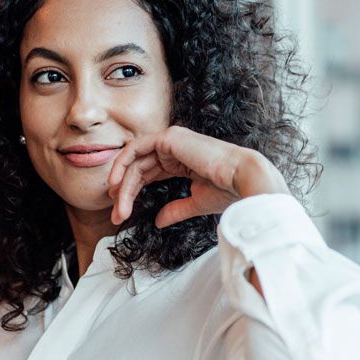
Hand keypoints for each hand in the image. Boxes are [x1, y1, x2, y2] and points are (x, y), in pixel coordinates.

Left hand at [106, 125, 288, 226]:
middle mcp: (175, 148)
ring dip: (122, 184)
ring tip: (116, 206)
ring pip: (136, 161)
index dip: (132, 191)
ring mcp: (171, 140)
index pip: (149, 173)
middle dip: (124, 192)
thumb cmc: (229, 191)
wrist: (243, 180)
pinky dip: (123, 164)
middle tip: (116, 215)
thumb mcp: (196, 203)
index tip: (122, 212)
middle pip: (139, 169)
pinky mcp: (169, 138)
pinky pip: (136, 149)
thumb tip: (158, 221)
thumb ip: (176, 209)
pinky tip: (116, 184)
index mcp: (182, 160)